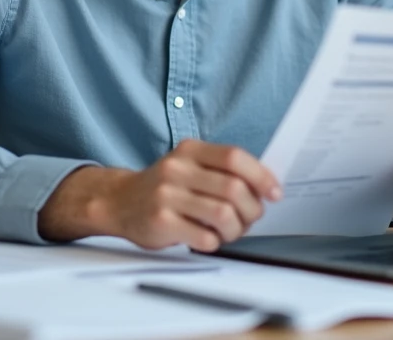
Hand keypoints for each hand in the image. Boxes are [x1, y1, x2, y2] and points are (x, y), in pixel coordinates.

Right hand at [38, 139, 281, 251]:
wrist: (119, 201)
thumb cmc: (164, 187)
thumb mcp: (189, 165)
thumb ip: (221, 170)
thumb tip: (266, 185)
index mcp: (190, 150)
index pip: (234, 157)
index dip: (261, 176)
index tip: (274, 192)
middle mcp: (177, 169)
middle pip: (233, 188)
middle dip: (252, 209)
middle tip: (250, 218)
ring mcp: (167, 195)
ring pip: (223, 214)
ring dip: (236, 229)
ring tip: (230, 231)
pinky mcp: (160, 222)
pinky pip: (204, 236)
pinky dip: (215, 241)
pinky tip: (208, 238)